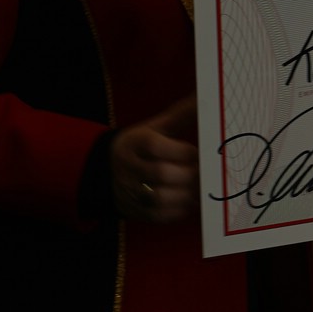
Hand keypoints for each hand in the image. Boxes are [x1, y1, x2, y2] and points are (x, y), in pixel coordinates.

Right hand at [110, 96, 200, 222]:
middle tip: (207, 174)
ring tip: (201, 188)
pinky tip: (189, 201)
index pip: (155, 146)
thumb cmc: (140, 145)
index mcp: (134, 143)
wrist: (105, 171)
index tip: (197, 152)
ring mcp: (129, 191)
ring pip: (159, 198)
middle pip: (160, 173)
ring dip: (186, 195)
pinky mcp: (134, 211)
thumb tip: (205, 95)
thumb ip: (182, 114)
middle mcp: (128, 167)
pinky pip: (158, 216)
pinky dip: (178, 211)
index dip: (181, 150)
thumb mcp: (155, 128)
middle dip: (189, 174)